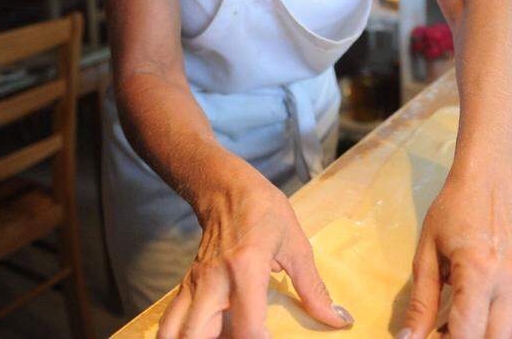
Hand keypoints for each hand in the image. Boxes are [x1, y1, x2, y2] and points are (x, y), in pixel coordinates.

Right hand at [157, 165, 351, 338]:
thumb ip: (313, 288)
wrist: (226, 188)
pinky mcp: (185, 286)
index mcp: (246, 268)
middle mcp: (213, 281)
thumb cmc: (264, 212)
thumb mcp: (296, 246)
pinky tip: (210, 333)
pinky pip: (173, 321)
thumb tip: (338, 318)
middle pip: (196, 337)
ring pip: (174, 332)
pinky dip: (185, 334)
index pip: (246, 326)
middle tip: (242, 338)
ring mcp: (194, 284)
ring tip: (222, 337)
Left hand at [400, 174, 511, 337]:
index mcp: (480, 270)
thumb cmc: (451, 215)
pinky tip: (476, 320)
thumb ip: (420, 303)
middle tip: (442, 334)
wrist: (487, 187)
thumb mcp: (426, 256)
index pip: (467, 333)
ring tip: (456, 327)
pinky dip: (498, 333)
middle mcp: (511, 281)